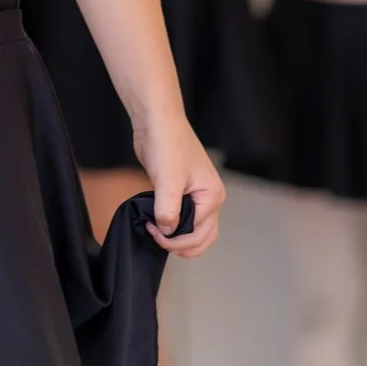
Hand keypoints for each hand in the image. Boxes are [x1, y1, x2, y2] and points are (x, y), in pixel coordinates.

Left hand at [131, 112, 223, 257]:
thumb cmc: (167, 144)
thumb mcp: (167, 179)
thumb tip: (167, 231)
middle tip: (156, 237)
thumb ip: (168, 209)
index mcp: (212, 196)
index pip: (198, 234)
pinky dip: (174, 227)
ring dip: (178, 239)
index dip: (175, 240)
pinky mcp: (184, 193)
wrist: (157, 122)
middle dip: (180, 245)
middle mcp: (210, 199)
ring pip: (195, 231)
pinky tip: (157, 224)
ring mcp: (198, 196)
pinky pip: (184, 220)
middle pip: (202, 238)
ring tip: (157, 233)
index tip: (154, 232)